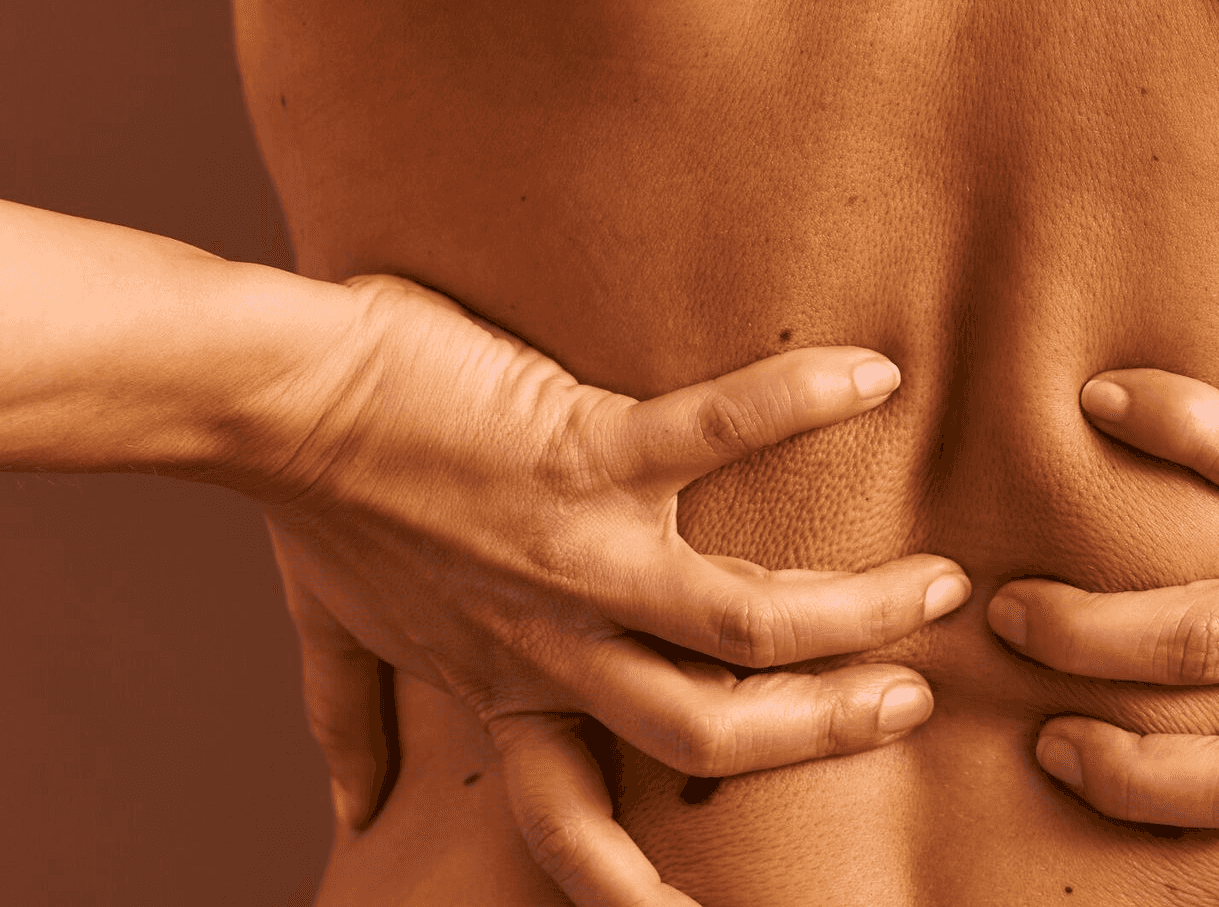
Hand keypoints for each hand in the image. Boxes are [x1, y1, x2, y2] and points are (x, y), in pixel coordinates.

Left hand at [252, 275, 969, 906]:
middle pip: (710, 735)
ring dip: (853, 612)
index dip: (638, 892)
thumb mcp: (337, 632)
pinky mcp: (588, 450)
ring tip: (936, 583)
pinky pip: (714, 431)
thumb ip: (351, 718)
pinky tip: (874, 373)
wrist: (271, 400)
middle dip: (820, 732)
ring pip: (744, 623)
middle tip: (907, 703)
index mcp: (509, 684)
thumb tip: (350, 806)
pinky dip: (798, 400)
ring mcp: (583, 552)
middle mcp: (558, 640)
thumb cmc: (314, 503)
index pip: (578, 823)